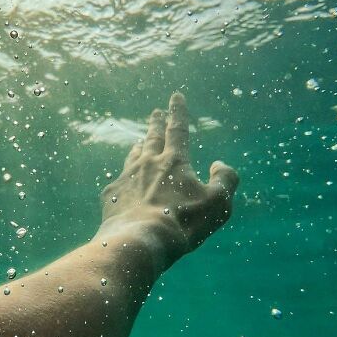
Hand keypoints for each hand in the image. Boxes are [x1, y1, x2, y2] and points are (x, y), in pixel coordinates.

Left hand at [98, 93, 238, 266]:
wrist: (139, 241)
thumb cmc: (183, 223)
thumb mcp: (218, 203)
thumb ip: (225, 180)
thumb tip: (220, 164)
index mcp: (174, 161)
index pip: (178, 129)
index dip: (178, 111)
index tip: (176, 96)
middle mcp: (148, 163)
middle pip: (152, 137)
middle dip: (155, 123)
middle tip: (155, 113)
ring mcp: (126, 178)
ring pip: (133, 156)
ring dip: (139, 147)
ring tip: (139, 143)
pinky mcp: (111, 196)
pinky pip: (119, 181)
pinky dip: (125, 179)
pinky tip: (124, 185)